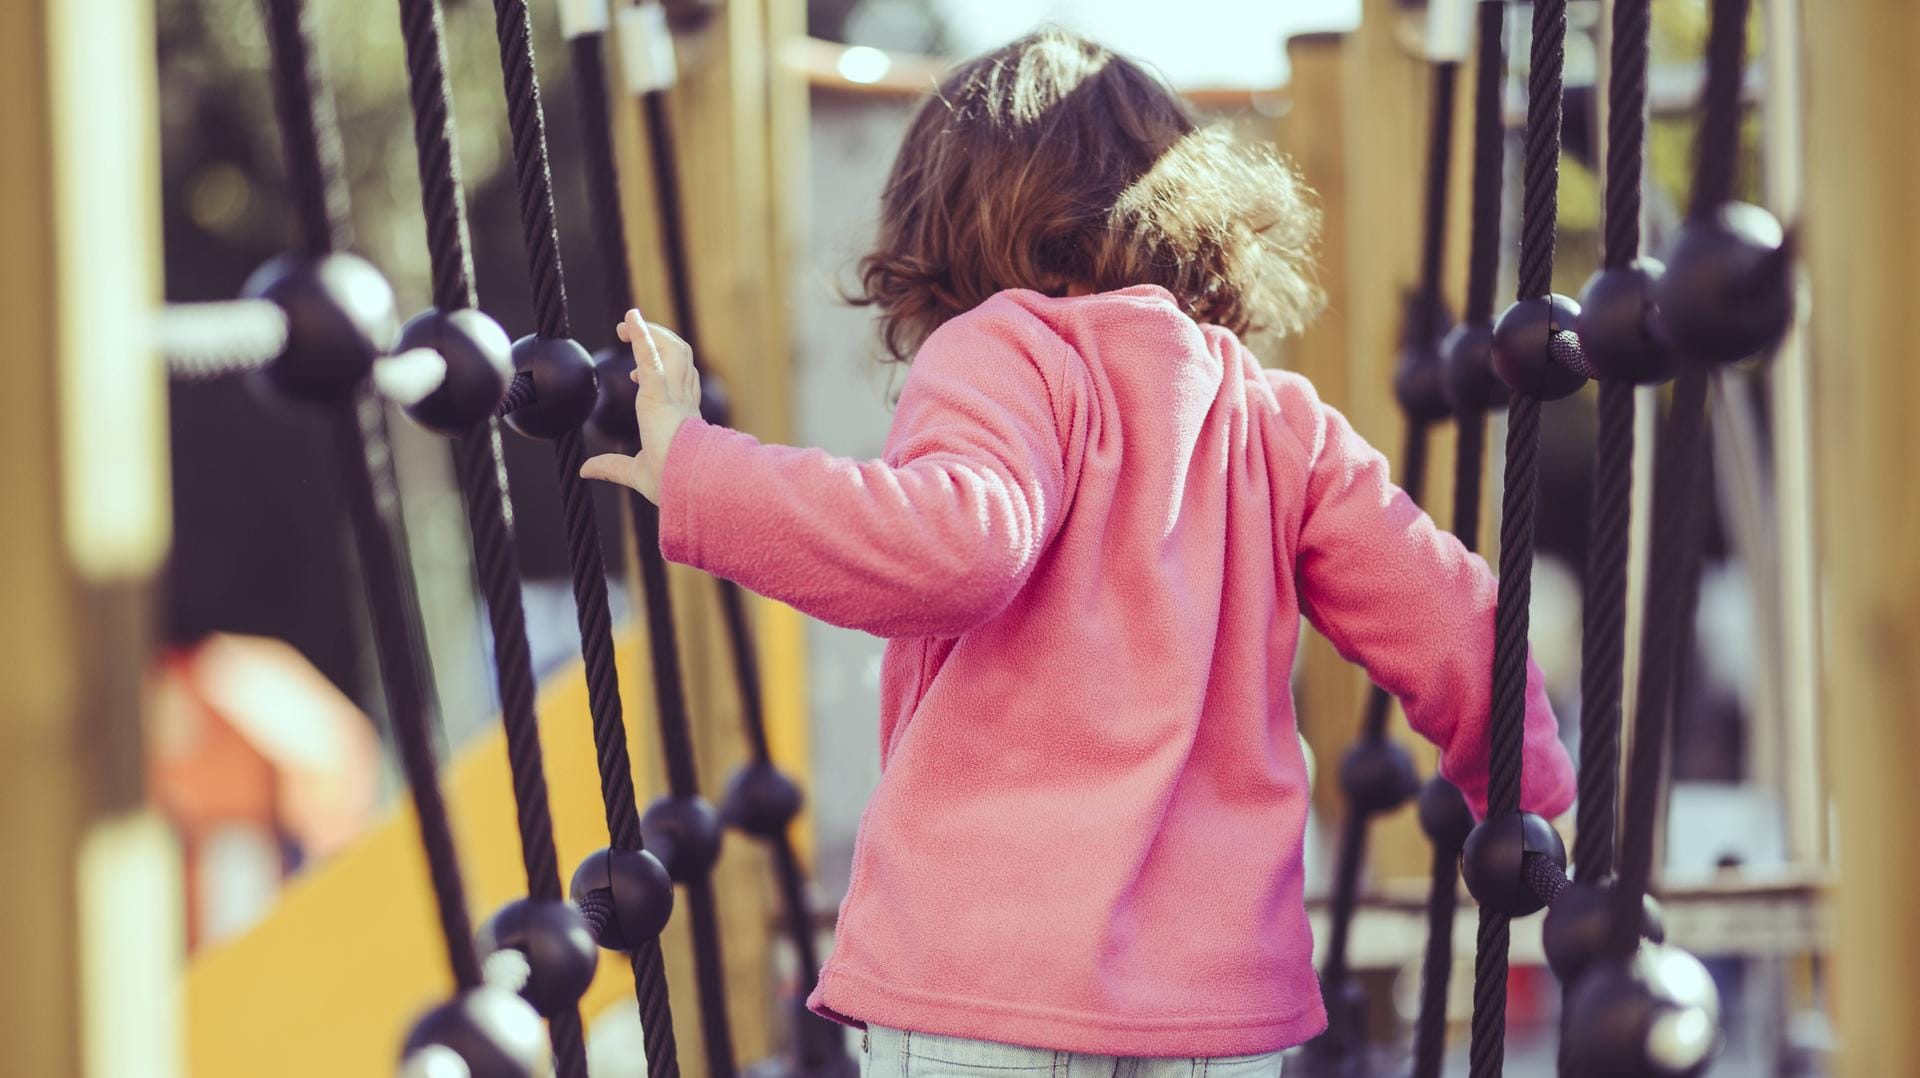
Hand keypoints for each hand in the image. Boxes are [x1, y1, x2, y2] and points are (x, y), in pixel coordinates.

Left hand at [579, 309, 701, 502]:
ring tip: (627, 321)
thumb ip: (612, 467)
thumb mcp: (637, 472)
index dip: (662, 371)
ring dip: (651, 331)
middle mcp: (683, 400)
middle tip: (630, 331)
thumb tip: (585, 470)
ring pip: (672, 349)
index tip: (635, 376)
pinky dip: (642, 335)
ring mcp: (673, 394)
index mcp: (683, 417)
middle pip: (679, 357)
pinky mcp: (658, 394)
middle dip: (659, 339)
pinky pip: (651, 357)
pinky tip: (630, 319)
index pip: (681, 382)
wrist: (688, 484)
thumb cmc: (673, 482)